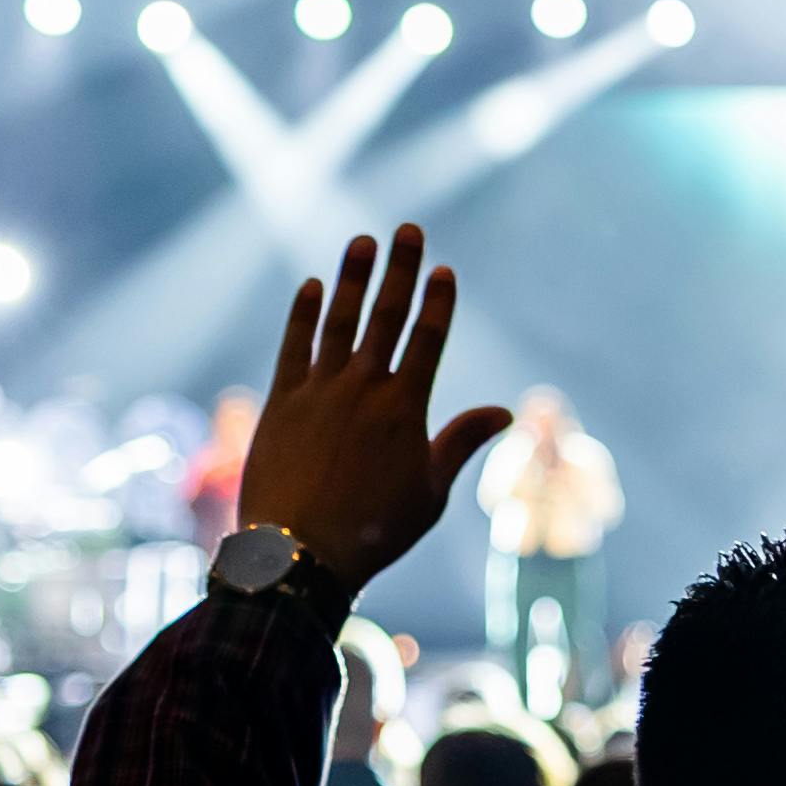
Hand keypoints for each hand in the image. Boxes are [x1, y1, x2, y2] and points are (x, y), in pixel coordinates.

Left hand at [236, 224, 509, 588]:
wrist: (299, 554)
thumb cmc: (372, 532)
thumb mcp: (430, 492)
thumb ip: (461, 442)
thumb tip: (505, 411)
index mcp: (405, 408)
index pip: (428, 339)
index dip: (437, 301)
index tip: (444, 270)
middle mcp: (363, 389)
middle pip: (386, 316)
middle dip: (400, 270)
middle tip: (407, 230)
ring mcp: (319, 391)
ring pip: (339, 321)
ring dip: (352, 278)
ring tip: (362, 242)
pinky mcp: (281, 402)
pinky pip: (295, 347)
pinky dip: (304, 315)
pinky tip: (313, 288)